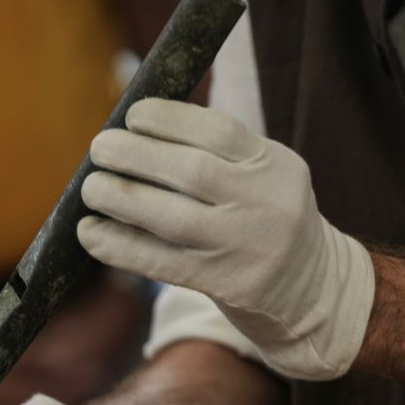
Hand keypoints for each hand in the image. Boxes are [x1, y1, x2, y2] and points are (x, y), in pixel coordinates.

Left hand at [78, 98, 374, 380]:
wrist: (312, 290)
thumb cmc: (268, 221)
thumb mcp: (265, 177)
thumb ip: (217, 155)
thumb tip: (135, 132)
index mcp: (276, 166)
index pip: (219, 132)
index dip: (169, 119)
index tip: (133, 115)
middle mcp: (266, 205)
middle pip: (192, 173)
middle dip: (136, 155)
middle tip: (100, 148)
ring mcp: (245, 248)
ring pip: (173, 219)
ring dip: (122, 199)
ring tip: (91, 187)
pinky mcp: (225, 286)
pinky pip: (161, 263)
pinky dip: (119, 246)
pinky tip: (91, 234)